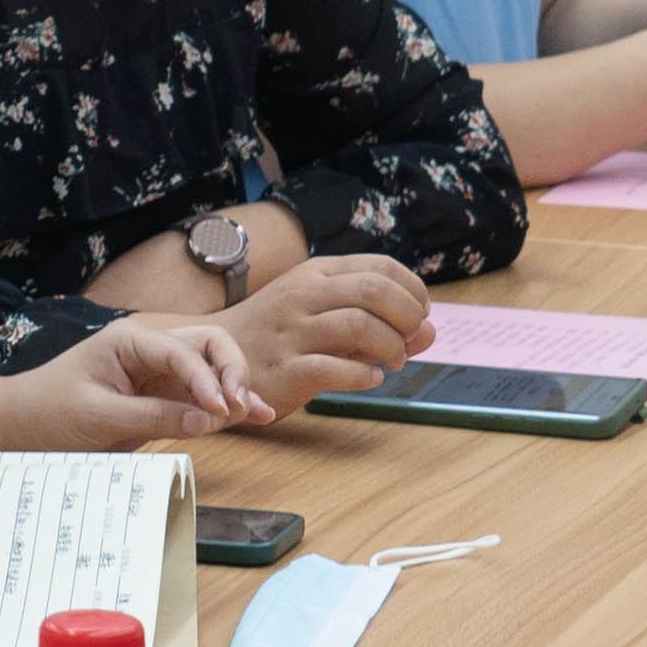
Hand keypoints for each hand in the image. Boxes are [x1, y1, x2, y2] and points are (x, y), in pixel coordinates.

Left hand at [0, 317, 262, 449]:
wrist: (20, 424)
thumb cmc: (49, 412)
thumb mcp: (98, 416)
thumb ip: (153, 415)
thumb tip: (207, 418)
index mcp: (128, 342)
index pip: (182, 350)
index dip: (207, 379)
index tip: (221, 408)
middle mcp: (149, 351)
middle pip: (208, 345)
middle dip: (231, 370)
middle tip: (239, 405)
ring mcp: (158, 374)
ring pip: (212, 368)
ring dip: (237, 387)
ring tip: (259, 414)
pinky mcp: (162, 397)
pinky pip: (202, 396)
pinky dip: (226, 404)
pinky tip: (255, 416)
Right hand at [219, 256, 433, 416]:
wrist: (214, 358)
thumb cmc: (279, 333)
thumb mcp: (325, 314)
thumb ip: (380, 322)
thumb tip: (431, 331)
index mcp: (315, 273)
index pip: (382, 267)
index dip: (414, 291)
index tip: (418, 315)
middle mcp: (303, 296)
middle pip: (376, 292)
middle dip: (408, 317)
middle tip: (408, 338)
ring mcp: (292, 332)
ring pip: (360, 326)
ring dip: (392, 347)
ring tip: (391, 361)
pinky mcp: (284, 369)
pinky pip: (334, 368)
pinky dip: (363, 375)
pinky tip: (369, 378)